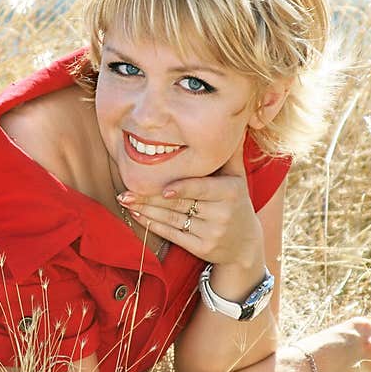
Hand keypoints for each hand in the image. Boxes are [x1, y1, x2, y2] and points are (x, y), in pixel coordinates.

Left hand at [117, 131, 262, 268]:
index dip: (182, 188)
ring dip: (146, 210)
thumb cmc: (236, 202)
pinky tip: (137, 214)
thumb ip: (229, 154)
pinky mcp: (201, 248)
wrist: (245, 244)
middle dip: (150, 198)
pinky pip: (173, 235)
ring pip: (173, 220)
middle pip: (181, 204)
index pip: (202, 189)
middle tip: (126, 191)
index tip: (162, 188)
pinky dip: (153, 225)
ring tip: (126, 200)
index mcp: (231, 193)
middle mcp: (222, 214)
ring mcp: (212, 234)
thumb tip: (230, 123)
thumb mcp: (238, 178)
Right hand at [286, 316, 370, 371]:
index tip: (362, 343)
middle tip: (362, 360)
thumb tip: (347, 347)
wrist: (299, 371)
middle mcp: (367, 342)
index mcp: (355, 327)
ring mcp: (370, 362)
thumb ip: (343, 340)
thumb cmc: (306, 353)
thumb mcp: (326, 338)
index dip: (368, 336)